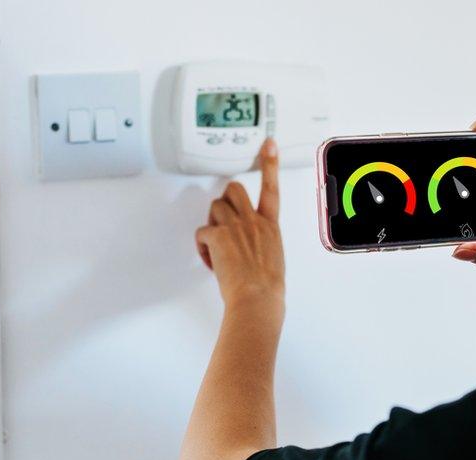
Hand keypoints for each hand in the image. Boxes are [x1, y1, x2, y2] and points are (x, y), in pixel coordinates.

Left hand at [195, 139, 284, 312]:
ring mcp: (235, 227)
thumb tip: (252, 247)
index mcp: (270, 226)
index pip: (272, 187)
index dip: (269, 163)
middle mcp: (254, 221)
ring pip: (215, 207)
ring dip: (212, 223)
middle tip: (223, 219)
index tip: (268, 145)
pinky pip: (202, 232)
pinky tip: (210, 259)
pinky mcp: (218, 237)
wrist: (258, 299)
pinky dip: (202, 246)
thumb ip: (262, 243)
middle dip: (225, 199)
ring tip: (216, 246)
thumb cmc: (267, 287)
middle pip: (234, 189)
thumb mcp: (273, 258)